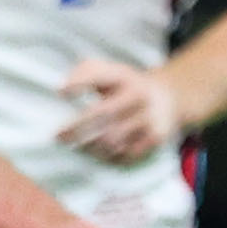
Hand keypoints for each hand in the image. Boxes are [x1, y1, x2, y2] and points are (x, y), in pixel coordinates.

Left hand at [55, 59, 183, 162]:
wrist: (168, 99)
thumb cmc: (125, 87)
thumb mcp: (109, 72)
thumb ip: (84, 72)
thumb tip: (63, 90)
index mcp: (124, 76)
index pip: (98, 74)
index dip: (79, 83)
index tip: (61, 94)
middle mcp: (139, 95)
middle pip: (103, 113)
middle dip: (77, 127)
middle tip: (58, 136)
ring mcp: (149, 116)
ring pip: (112, 138)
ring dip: (90, 145)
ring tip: (78, 146)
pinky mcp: (155, 137)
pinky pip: (125, 153)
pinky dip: (107, 156)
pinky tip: (97, 152)